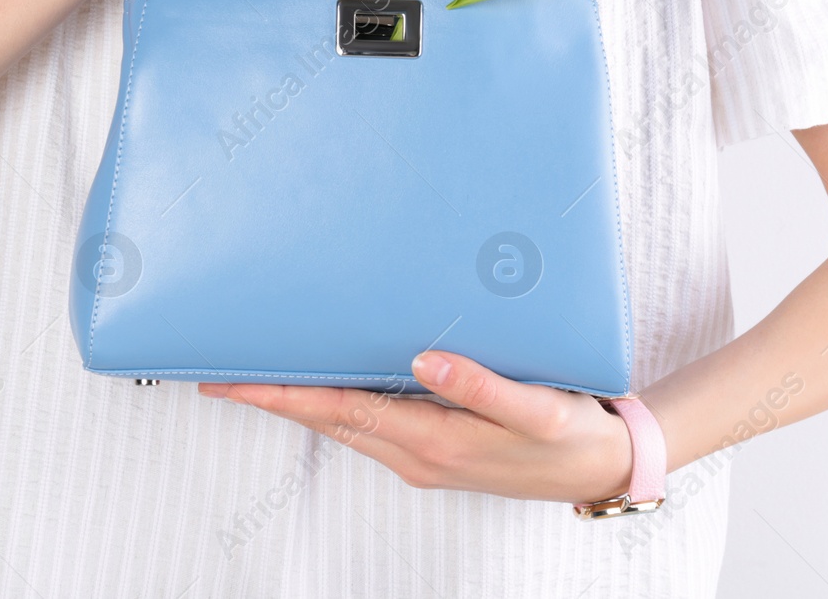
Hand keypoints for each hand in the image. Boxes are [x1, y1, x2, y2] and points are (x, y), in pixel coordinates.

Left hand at [199, 351, 634, 505]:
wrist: (606, 465)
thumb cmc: (572, 434)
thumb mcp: (536, 410)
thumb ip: (481, 386)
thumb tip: (423, 361)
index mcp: (432, 442)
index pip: (337, 412)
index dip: (281, 394)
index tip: (231, 378)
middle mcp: (417, 453)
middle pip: (327, 420)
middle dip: (274, 396)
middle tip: (220, 368)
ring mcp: (424, 453)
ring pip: (345, 422)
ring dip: (301, 399)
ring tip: (259, 371)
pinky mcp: (437, 445)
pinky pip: (371, 422)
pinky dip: (338, 401)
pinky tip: (330, 379)